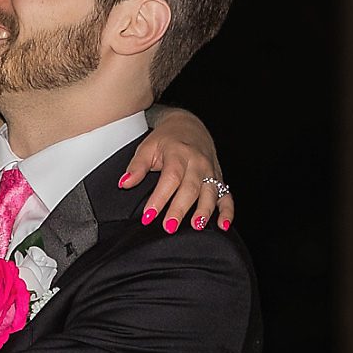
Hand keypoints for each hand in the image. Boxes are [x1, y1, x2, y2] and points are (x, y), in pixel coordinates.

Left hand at [122, 107, 233, 232]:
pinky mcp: (219, 178)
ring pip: (210, 193)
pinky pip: (227, 196)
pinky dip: (227, 211)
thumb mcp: (147, 147)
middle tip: (169, 227)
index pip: (170, 178)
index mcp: (179, 153)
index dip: (159, 198)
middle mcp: (197, 162)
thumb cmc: (166, 139)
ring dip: (205, 210)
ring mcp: (211, 171)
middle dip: (180, 209)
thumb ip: (137, 166)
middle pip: (190, 188)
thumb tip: (124, 183)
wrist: (189, 125)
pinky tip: (223, 225)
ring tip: (196, 226)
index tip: (148, 215)